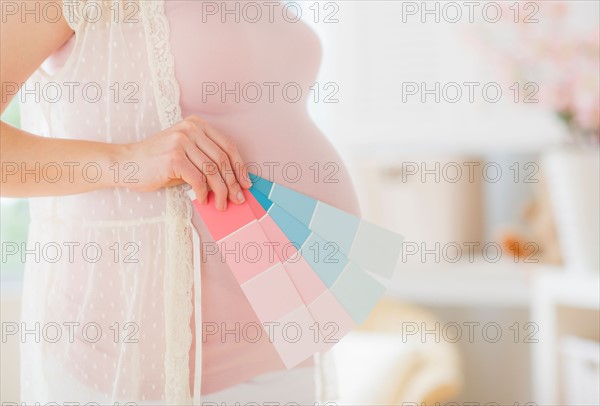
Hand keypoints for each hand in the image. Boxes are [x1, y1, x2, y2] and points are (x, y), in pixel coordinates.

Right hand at [122, 115, 251, 210]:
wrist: (125, 163)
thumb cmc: (156, 162)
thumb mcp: (185, 154)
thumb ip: (206, 161)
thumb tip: (231, 182)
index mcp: (197, 125)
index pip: (228, 146)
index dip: (240, 167)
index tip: (245, 183)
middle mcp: (190, 129)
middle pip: (222, 160)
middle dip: (233, 183)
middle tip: (237, 199)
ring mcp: (182, 142)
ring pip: (213, 171)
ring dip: (220, 192)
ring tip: (220, 205)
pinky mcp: (174, 157)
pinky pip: (199, 179)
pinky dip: (204, 193)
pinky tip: (202, 200)